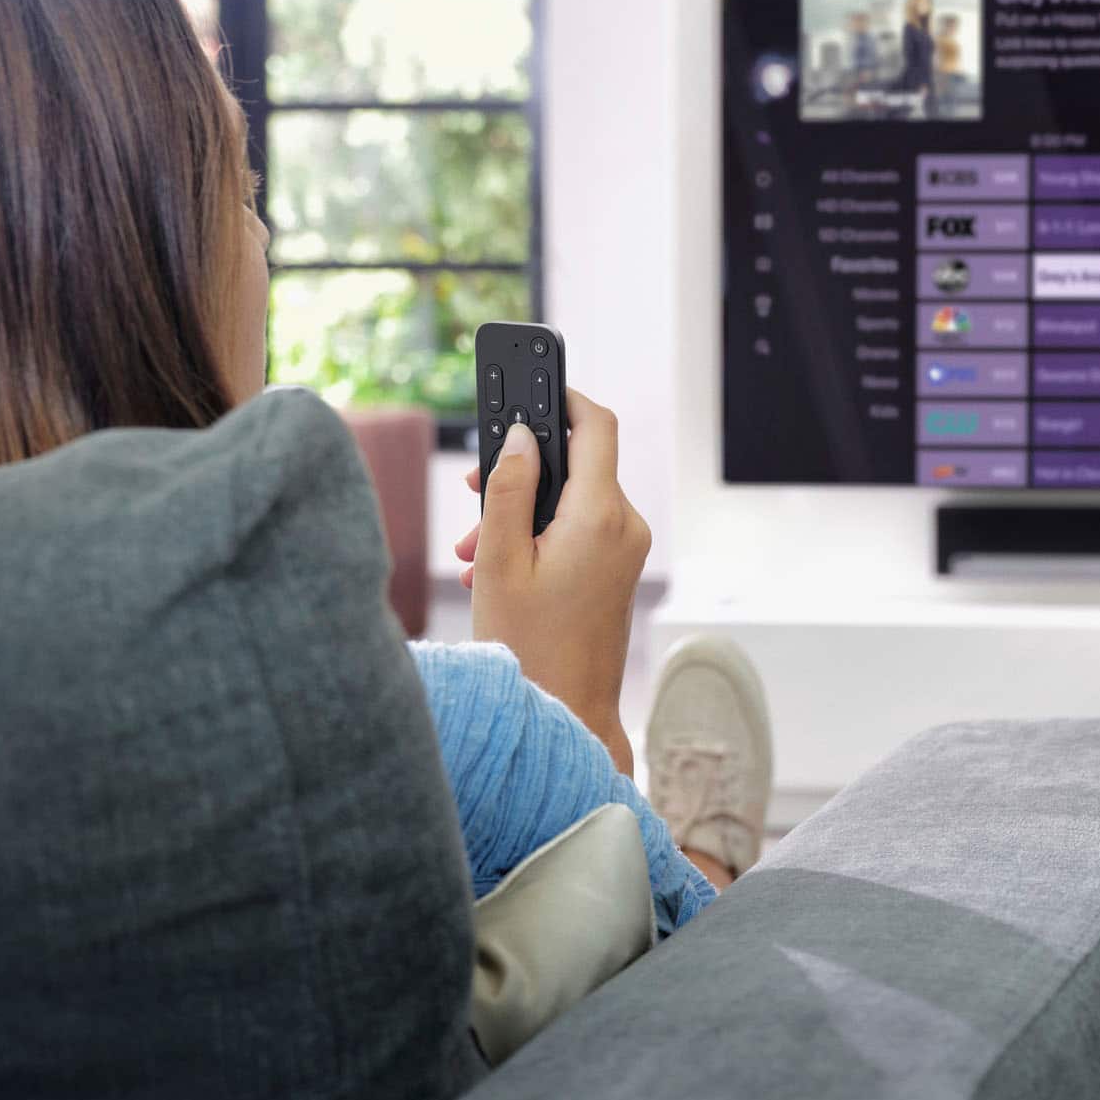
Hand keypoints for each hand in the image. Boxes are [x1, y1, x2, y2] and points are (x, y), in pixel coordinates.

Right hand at [454, 391, 650, 774]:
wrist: (567, 715)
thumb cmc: (530, 647)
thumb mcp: (501, 561)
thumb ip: (508, 489)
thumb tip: (520, 436)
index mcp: (600, 517)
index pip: (596, 425)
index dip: (563, 397)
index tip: (527, 384)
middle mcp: (625, 527)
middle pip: (576, 464)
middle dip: (521, 472)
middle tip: (472, 495)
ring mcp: (626, 550)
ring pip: (571, 500)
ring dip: (521, 512)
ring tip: (476, 550)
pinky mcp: (618, 569)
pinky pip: (579, 529)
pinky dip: (538, 536)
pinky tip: (497, 568)